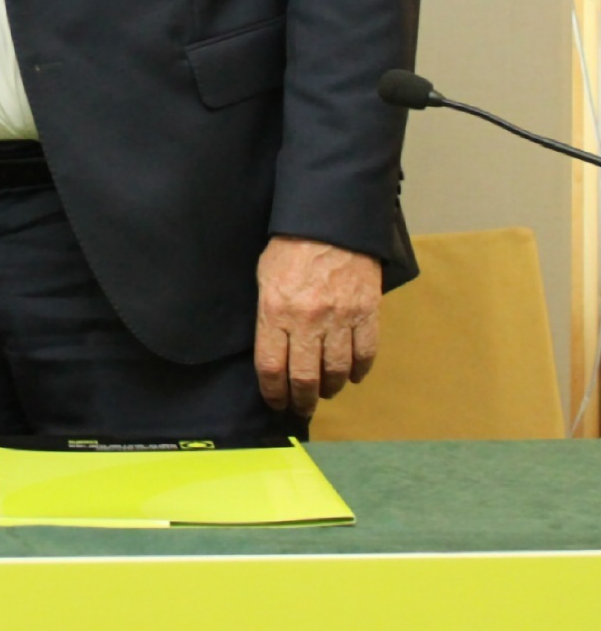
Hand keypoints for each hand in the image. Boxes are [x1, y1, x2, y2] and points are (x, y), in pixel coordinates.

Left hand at [254, 235, 381, 417]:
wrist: (331, 223)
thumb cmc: (290, 247)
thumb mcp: (264, 277)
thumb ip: (268, 314)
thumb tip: (272, 349)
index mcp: (275, 311)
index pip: (271, 367)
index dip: (272, 392)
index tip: (275, 402)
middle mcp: (307, 321)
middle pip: (304, 378)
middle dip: (301, 400)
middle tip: (301, 407)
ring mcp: (340, 319)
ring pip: (337, 372)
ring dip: (330, 388)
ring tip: (325, 391)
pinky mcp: (366, 314)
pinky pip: (365, 355)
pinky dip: (359, 372)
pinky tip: (353, 376)